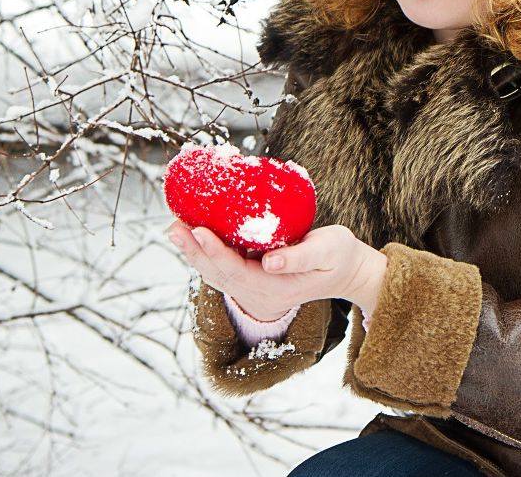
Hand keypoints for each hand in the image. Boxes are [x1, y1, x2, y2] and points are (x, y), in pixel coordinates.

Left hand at [167, 220, 386, 321]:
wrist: (346, 273)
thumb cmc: (340, 257)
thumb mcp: (329, 252)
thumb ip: (300, 258)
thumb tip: (270, 262)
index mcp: (276, 289)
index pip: (237, 271)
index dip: (215, 252)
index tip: (197, 230)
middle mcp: (259, 295)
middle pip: (218, 275)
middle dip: (193, 251)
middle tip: (173, 226)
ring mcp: (253, 290)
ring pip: (215, 273)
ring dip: (193, 252)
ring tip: (175, 228)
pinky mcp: (251, 279)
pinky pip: (222, 267)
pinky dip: (205, 251)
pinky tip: (193, 232)